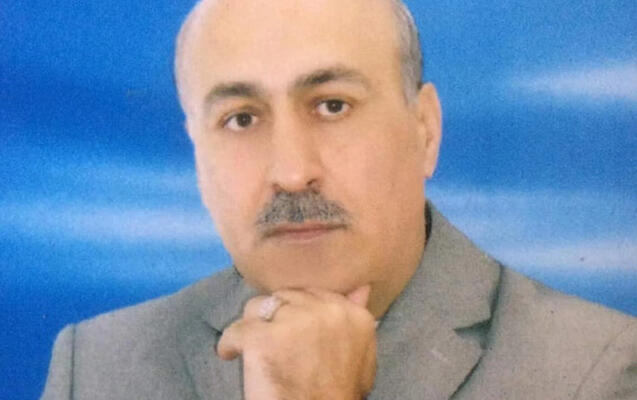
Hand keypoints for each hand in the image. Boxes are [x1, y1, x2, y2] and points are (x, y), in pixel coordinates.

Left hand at [216, 285, 376, 399]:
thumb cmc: (338, 395)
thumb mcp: (361, 358)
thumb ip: (355, 322)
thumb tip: (361, 288)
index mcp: (351, 314)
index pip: (314, 294)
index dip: (298, 312)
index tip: (292, 332)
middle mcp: (325, 311)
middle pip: (286, 296)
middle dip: (276, 317)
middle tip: (273, 343)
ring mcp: (293, 321)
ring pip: (259, 306)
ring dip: (253, 326)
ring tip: (253, 347)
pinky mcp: (263, 337)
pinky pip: (236, 330)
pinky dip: (230, 344)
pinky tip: (231, 355)